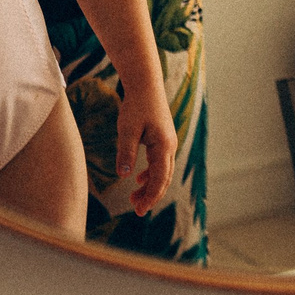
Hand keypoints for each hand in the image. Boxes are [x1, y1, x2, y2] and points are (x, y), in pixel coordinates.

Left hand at [112, 71, 178, 215]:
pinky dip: (151, 174)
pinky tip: (139, 179)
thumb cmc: (137, 105)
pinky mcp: (162, 139)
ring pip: (162, 171)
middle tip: (137, 210)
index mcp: (163, 146)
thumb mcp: (127, 129)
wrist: (146, 84)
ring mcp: (168, 142)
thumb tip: (124, 175)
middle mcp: (170, 146)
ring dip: (150, 186)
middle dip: (151, 195)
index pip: (159, 178)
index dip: (151, 196)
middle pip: (164, 178)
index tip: (140, 209)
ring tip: (135, 198)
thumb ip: (126, 152)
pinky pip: (160, 162)